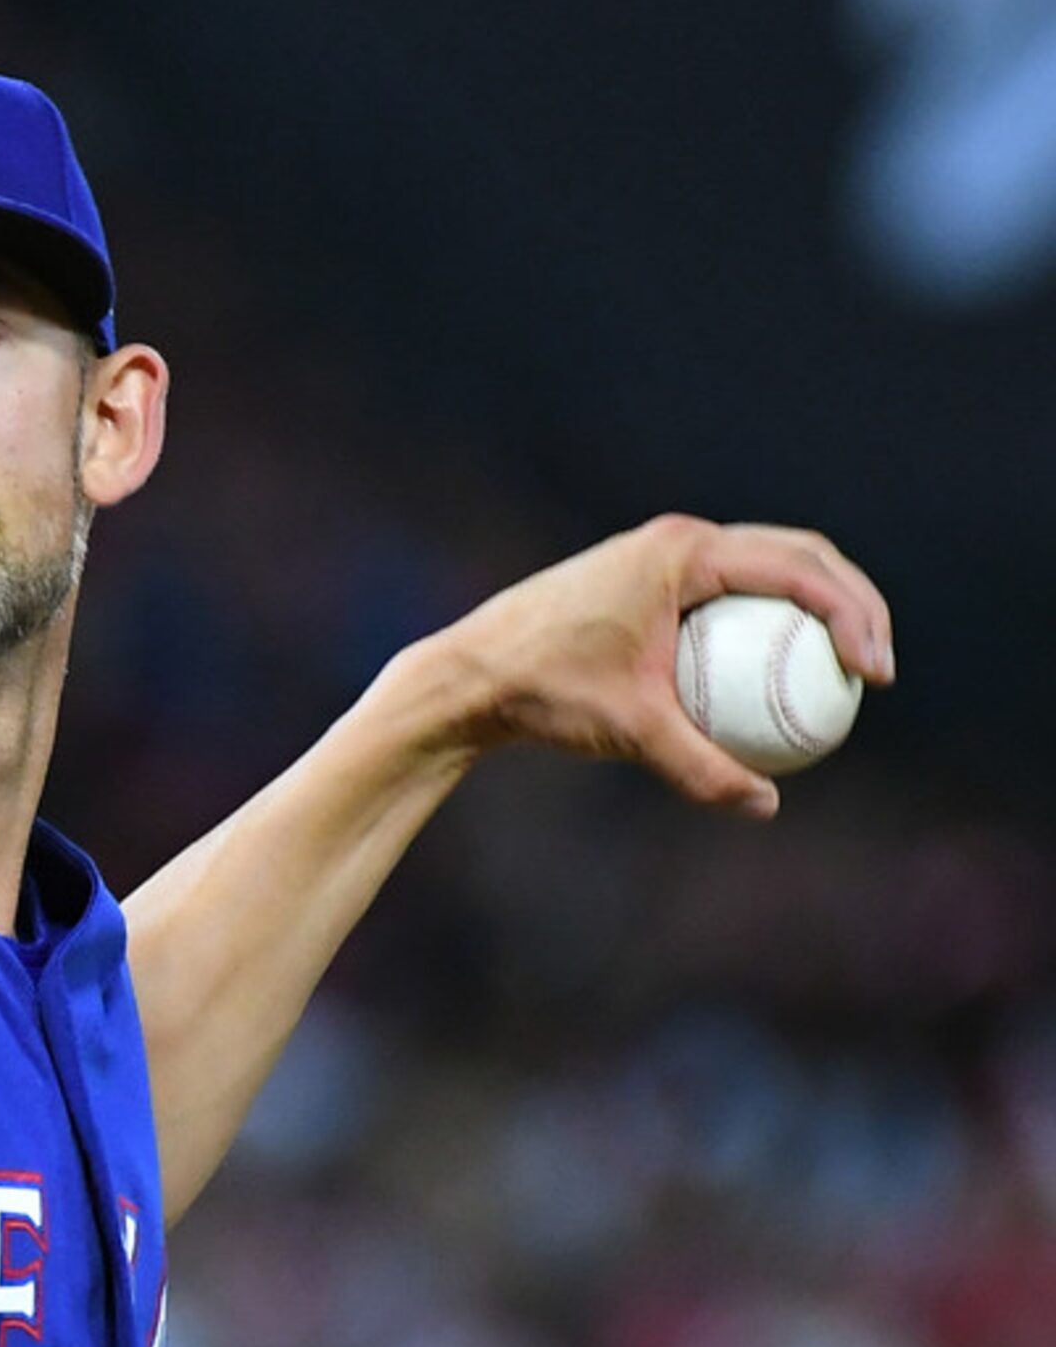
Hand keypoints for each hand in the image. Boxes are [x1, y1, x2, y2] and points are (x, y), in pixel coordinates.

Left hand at [438, 514, 895, 818]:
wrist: (468, 674)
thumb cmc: (544, 692)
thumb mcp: (629, 732)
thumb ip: (700, 767)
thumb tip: (765, 806)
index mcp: (682, 552)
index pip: (800, 569)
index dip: (855, 615)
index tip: (875, 674)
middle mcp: (677, 540)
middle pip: (798, 555)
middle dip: (853, 601)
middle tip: (878, 669)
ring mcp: (660, 555)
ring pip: (765, 568)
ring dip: (816, 605)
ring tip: (848, 669)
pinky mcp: (647, 578)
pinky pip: (728, 595)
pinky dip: (765, 624)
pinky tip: (779, 683)